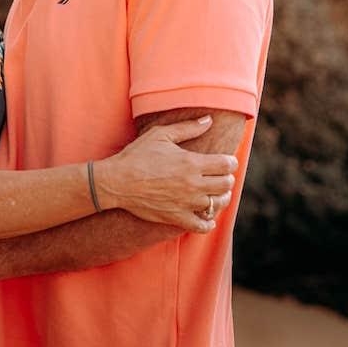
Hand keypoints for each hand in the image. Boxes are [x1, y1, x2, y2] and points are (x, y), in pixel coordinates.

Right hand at [96, 116, 236, 232]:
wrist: (117, 181)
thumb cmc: (137, 155)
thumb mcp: (160, 134)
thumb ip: (187, 128)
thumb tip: (209, 120)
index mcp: (191, 162)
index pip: (226, 164)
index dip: (230, 162)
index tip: (226, 161)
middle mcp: (192, 184)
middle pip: (226, 184)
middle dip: (227, 179)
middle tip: (221, 176)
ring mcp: (185, 203)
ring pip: (217, 204)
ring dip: (221, 198)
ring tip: (216, 194)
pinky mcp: (176, 218)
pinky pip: (202, 226)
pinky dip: (208, 222)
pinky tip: (207, 217)